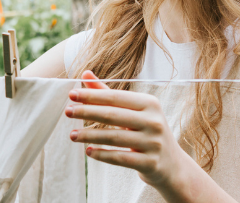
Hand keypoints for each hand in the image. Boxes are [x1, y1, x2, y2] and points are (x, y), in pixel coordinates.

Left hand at [66, 71, 197, 190]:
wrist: (172, 165)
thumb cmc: (147, 132)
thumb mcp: (134, 111)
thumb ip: (108, 93)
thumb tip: (85, 74)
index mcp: (150, 103)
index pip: (115, 97)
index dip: (92, 95)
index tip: (71, 95)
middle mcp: (154, 121)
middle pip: (113, 115)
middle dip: (87, 112)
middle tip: (67, 111)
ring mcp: (154, 143)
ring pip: (114, 137)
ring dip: (89, 135)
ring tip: (72, 135)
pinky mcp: (150, 163)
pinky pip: (121, 158)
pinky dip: (103, 155)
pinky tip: (88, 151)